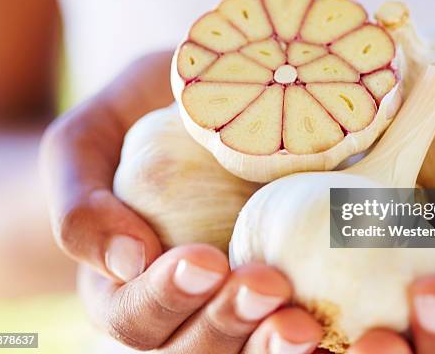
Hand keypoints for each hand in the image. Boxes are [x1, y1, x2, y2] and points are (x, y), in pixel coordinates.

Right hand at [40, 51, 323, 352]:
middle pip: (195, 349)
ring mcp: (233, 300)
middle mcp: (180, 307)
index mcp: (125, 287)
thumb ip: (81, 200)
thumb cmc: (128, 122)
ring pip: (248, 352)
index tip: (204, 261)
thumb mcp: (83, 145)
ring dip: (272, 346)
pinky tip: (353, 324)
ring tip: (304, 323)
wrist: (183, 106)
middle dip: (226, 326)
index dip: (166, 300)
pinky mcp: (283, 284)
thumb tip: (127, 263)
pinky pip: (306, 321)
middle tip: (267, 286)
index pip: (135, 318)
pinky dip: (324, 335)